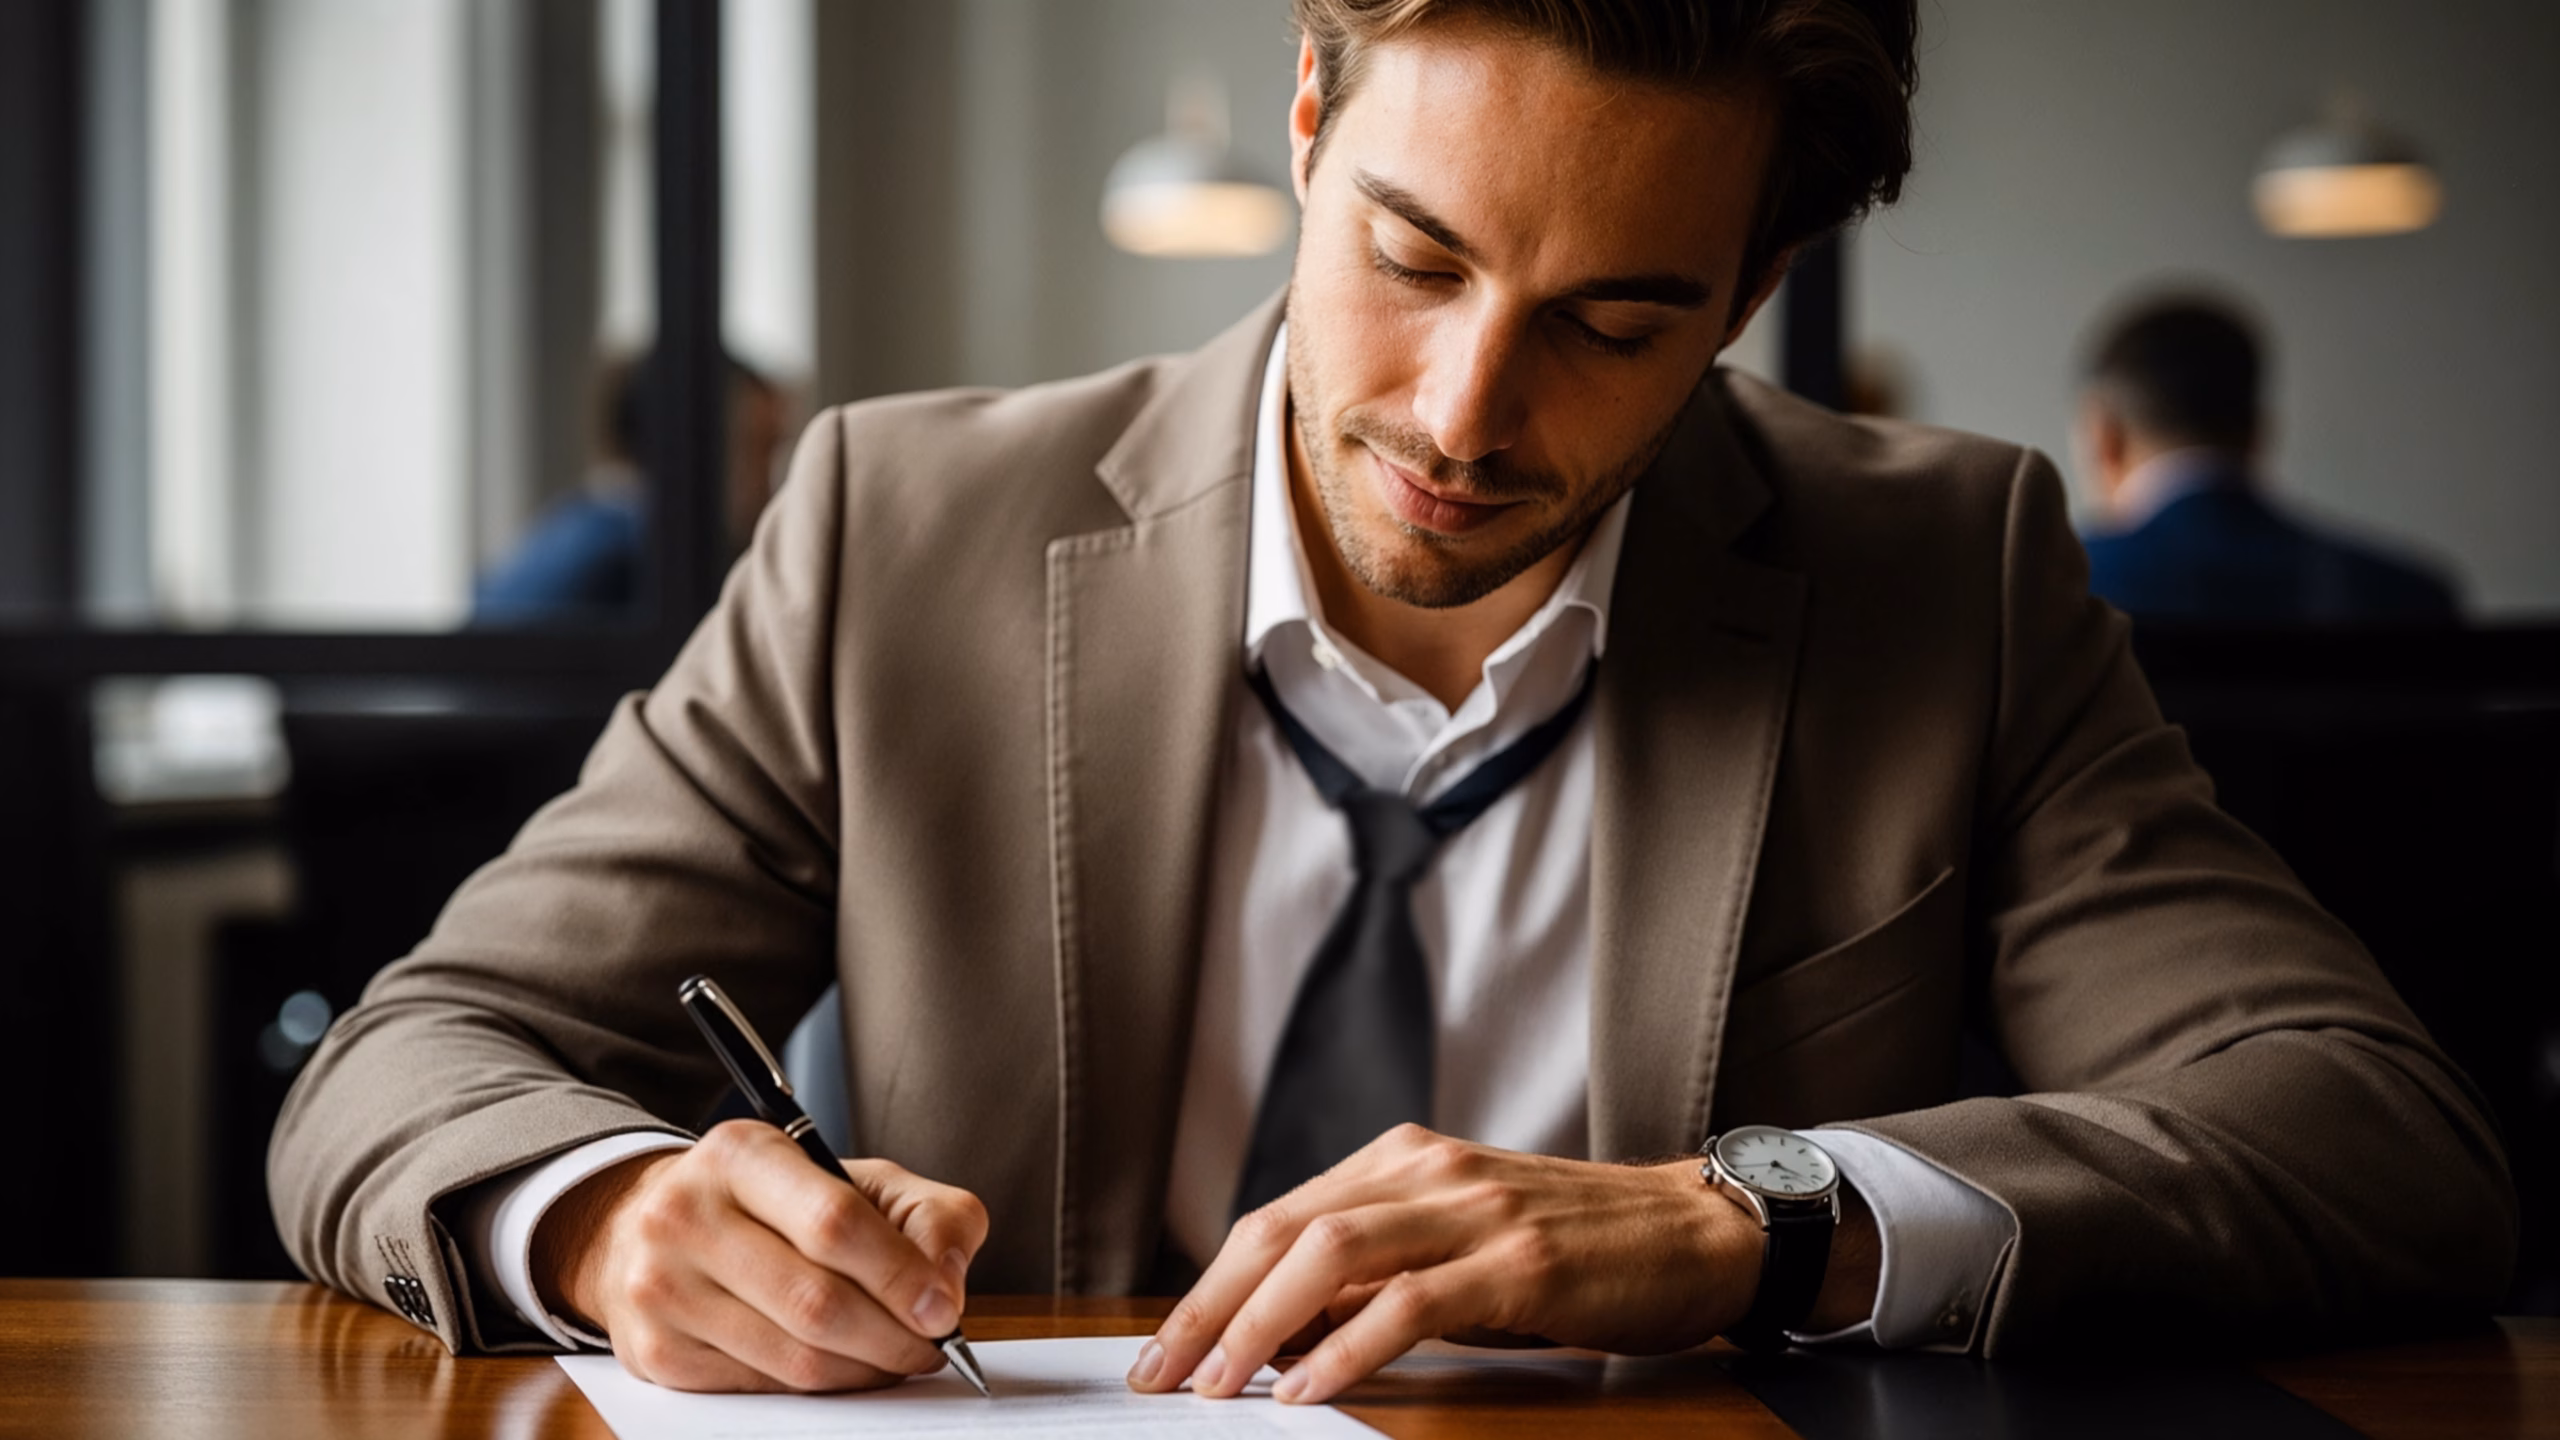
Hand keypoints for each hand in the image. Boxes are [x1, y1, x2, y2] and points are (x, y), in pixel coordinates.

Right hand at [533, 1119, 989, 1392]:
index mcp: (741, 1154)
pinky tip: (839, 1363)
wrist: (654, 1226)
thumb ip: (926, 1215)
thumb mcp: (856, 1179)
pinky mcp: (656, 1350)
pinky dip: (819, 1385)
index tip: (943, 1307)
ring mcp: (661, 1287)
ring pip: (793, 1358)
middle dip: (892, 1335)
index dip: (901, 1274)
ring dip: (864, 1368)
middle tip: (929, 1344)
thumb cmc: (773, 1203)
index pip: (834, 1222)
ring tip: (893, 1354)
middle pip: (816, 1302)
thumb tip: (946, 1283)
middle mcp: (685, 1214)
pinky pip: (763, 1387)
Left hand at [1127, 1124, 1876, 1404]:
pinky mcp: (1518, 1261)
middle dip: (1209, 1305)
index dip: (1209, 1284)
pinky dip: (1346, 1348)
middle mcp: (1428, 1169)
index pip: (1277, 1218)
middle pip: (1282, 1230)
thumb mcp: (1464, 1246)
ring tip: (1220, 1384)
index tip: (1166, 1346)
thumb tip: (1281, 1336)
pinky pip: (1409, 1303)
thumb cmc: (1582, 1246)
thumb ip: (1379, 1278)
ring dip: (1259, 1324)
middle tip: (1163, 1372)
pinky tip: (1309, 1388)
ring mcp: (1474, 1209)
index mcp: (1406, 1158)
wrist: (1699, 1231)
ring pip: (1330, 1254)